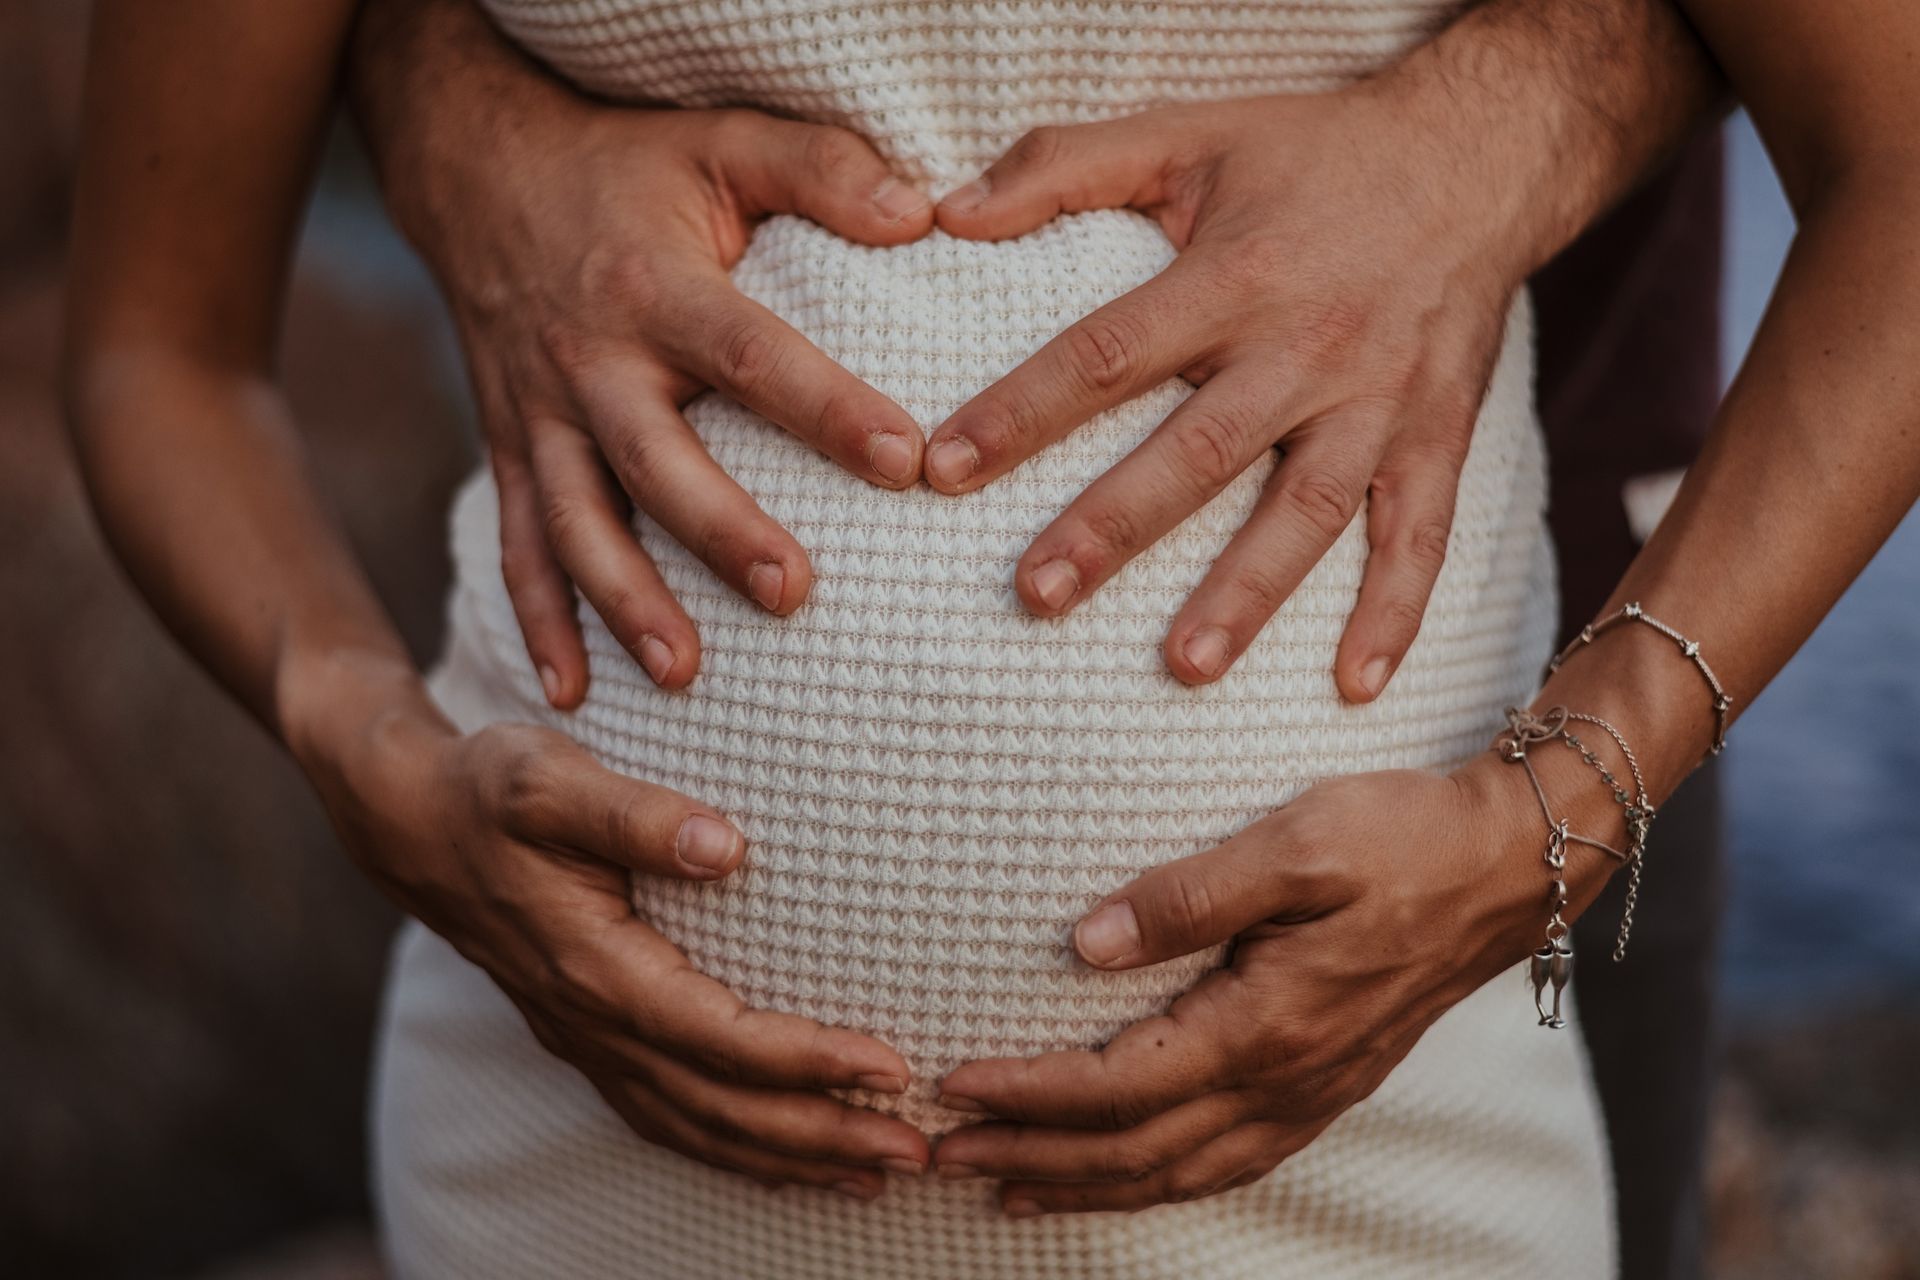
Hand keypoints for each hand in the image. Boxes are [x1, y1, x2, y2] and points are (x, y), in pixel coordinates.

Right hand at [300, 664, 929, 1196]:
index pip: (719, 1036)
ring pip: (698, 1127)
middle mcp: (593, 1023)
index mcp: (595, 967)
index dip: (807, 1060)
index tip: (890, 1065)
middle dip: (821, 1135)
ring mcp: (589, 1042)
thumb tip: (726, 845)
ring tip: (878, 1172)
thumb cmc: (487, 790)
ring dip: (789, 1156)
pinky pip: (670, 1117)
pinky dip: (736, 1146)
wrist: (411, 825)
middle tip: (916, 1148)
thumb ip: (634, 812)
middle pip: (720, 1105)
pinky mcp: (592, 1041)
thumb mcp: (547, 779)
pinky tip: (790, 1156)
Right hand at [360, 27, 935, 703]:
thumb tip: (923, 212)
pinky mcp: (508, 446)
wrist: (475, 164)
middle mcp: (589, 360)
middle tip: (794, 593)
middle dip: (719, 530)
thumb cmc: (626, 160)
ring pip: (576, 521)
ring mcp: (539, 413)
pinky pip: (517, 542)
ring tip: (686, 673)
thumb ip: (822, 169)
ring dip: (624, 602)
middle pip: (652, 459)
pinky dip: (537, 619)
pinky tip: (571, 693)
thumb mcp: (723, 138)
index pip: (749, 353)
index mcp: (654, 286)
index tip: (906, 460)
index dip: (826, 406)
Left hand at [924, 89, 1536, 697]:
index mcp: (1236, 276)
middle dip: (1115, 526)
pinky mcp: (1436, 437)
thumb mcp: (1188, 131)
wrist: (1475, 157)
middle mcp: (1308, 347)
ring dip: (1246, 593)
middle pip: (1200, 450)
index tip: (944, 467)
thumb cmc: (1312, 152)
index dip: (1025, 410)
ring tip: (1183, 668)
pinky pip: (1421, 534)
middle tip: (1036, 594)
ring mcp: (1378, 402)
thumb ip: (1064, 165)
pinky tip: (1354, 688)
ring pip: (1305, 510)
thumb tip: (948, 213)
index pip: (1111, 352)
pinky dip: (1394, 612)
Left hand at [931, 757, 1615, 1214]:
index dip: (1026, 1094)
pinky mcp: (1323, 1089)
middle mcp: (1283, 1082)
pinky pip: (1224, 1164)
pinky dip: (1155, 1181)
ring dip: (1083, 1186)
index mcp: (1264, 1026)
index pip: (1115, 1084)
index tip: (951, 1083)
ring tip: (1005, 1189)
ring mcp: (1307, 1096)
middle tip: (939, 1155)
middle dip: (1029, 1159)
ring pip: (1176, 1172)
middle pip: (1132, 1150)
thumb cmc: (1401, 840)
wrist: (1507, 866)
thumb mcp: (1295, 844)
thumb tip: (1086, 943)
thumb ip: (1189, 895)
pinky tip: (1122, 1177)